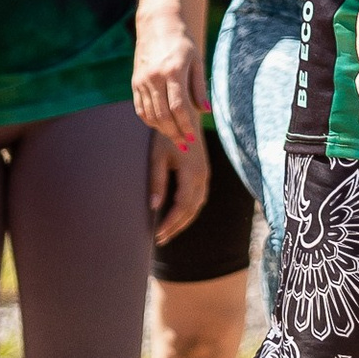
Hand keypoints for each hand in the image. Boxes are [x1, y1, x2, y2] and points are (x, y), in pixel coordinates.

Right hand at [133, 11, 205, 143]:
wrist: (157, 24)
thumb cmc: (182, 42)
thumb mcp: (197, 61)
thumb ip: (199, 87)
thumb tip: (206, 111)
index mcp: (173, 71)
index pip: (178, 106)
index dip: (186, 125)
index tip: (193, 138)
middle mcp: (154, 77)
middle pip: (163, 115)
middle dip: (175, 133)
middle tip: (185, 145)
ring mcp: (142, 80)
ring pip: (151, 114)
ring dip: (163, 130)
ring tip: (176, 138)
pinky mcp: (135, 82)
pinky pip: (141, 108)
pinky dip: (151, 121)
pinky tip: (162, 126)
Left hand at [150, 124, 209, 239]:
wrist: (184, 118)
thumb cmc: (167, 136)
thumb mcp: (157, 157)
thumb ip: (157, 182)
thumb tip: (154, 207)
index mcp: (191, 172)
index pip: (182, 206)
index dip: (170, 222)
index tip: (157, 233)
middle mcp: (202, 176)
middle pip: (191, 210)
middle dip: (176, 226)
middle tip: (160, 239)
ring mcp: (205, 175)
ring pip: (197, 206)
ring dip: (183, 221)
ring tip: (167, 232)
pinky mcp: (204, 174)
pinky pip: (199, 198)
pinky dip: (189, 211)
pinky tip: (178, 216)